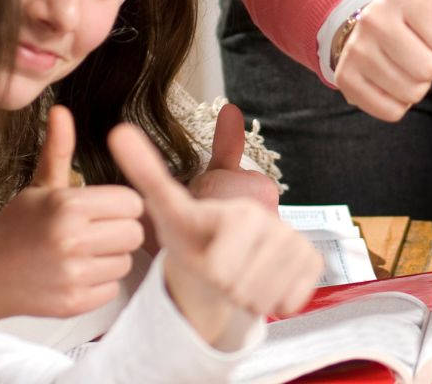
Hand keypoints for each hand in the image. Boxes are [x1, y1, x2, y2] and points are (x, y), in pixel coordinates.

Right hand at [0, 104, 145, 319]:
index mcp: (68, 205)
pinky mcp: (74, 302)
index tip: (102, 209)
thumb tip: (61, 110)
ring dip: (110, 257)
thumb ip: (59, 150)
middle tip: (94, 231)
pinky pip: (112, 288)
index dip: (120, 204)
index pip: (132, 202)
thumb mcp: (39, 186)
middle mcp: (72, 239)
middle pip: (135, 232)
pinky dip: (99, 283)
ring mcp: (73, 274)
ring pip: (126, 261)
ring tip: (82, 253)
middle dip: (119, 230)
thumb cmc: (15, 228)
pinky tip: (76, 273)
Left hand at [110, 122, 320, 347]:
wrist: (225, 256)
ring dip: (246, 298)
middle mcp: (270, 221)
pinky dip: (274, 302)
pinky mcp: (312, 260)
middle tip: (221, 269)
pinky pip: (290, 301)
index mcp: (236, 211)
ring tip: (239, 276)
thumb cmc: (194, 235)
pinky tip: (266, 283)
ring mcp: (295, 239)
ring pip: (263, 298)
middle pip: (241, 288)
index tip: (211, 261)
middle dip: (225, 289)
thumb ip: (149, 172)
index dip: (213, 272)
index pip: (221, 268)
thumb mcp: (169, 210)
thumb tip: (119, 130)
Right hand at [334, 0, 431, 121]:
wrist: (361, 27)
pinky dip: (396, 101)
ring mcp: (356, 51)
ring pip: (412, 93)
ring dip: (416, 84)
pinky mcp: (345, 80)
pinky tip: (387, 77)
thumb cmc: (417, 10)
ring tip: (403, 60)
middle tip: (419, 48)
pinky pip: (392, 110)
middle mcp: (375, 20)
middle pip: (431, 71)